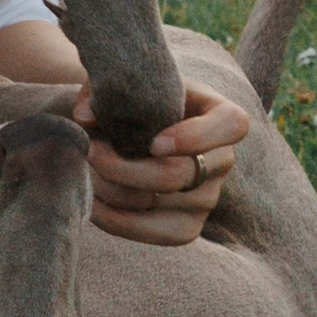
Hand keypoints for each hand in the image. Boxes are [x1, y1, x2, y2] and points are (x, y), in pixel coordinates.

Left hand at [84, 84, 248, 245]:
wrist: (138, 131)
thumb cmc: (139, 101)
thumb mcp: (129, 85)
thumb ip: (105, 92)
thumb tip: (85, 117)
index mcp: (222, 115)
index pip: (232, 125)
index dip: (195, 137)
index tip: (153, 142)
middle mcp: (222, 160)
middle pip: (177, 174)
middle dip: (122, 166)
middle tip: (89, 151)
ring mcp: (207, 198)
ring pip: (153, 203)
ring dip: (108, 190)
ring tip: (84, 171)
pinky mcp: (186, 228)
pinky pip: (149, 232)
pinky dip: (112, 219)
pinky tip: (90, 201)